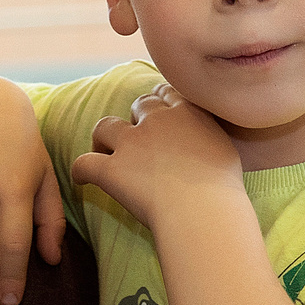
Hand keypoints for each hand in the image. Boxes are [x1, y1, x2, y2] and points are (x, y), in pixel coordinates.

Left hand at [70, 85, 242, 228]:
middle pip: (137, 106)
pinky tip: (82, 180)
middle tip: (136, 140)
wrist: (205, 210)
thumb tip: (203, 140)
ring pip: (105, 126)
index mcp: (187, 112)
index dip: (158, 103)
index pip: (166, 94)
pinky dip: (80, 171)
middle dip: (134, 118)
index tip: (156, 115)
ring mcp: (132, 144)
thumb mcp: (224, 148)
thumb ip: (208, 134)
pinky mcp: (112, 170)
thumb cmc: (223, 188)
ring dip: (102, 138)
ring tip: (104, 152)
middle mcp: (157, 121)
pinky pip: (84, 163)